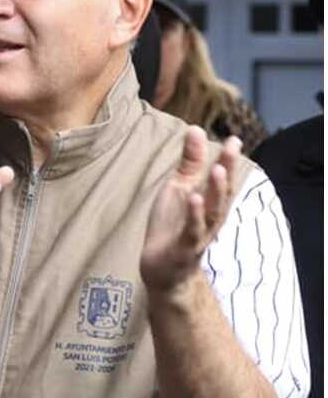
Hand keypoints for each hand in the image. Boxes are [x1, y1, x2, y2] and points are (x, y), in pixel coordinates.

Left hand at [141, 127, 240, 297]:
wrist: (162, 268)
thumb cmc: (172, 224)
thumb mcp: (178, 188)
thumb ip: (189, 162)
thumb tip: (196, 129)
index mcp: (209, 202)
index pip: (222, 179)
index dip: (228, 160)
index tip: (234, 138)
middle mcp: (210, 217)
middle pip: (222, 192)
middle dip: (228, 170)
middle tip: (233, 147)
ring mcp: (198, 234)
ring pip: (212, 212)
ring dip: (215, 191)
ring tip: (217, 170)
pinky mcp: (184, 248)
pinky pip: (192, 231)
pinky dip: (194, 215)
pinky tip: (194, 198)